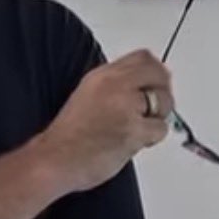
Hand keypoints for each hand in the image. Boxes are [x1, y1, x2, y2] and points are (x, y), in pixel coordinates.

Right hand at [40, 50, 172, 192]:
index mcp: (103, 75)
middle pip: (159, 74)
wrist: (54, 160)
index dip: (155, 71)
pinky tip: (134, 143)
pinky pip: (160, 129)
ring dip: (157, 118)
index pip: (143, 58)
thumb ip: (113, 87)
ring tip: (138, 129)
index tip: (157, 83)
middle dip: (164, 91)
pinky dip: (152, 138)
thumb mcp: (87, 95)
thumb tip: (140, 88)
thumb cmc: (66, 137)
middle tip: (159, 106)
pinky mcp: (133, 130)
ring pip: (164, 102)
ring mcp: (125, 107)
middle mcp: (115, 86)